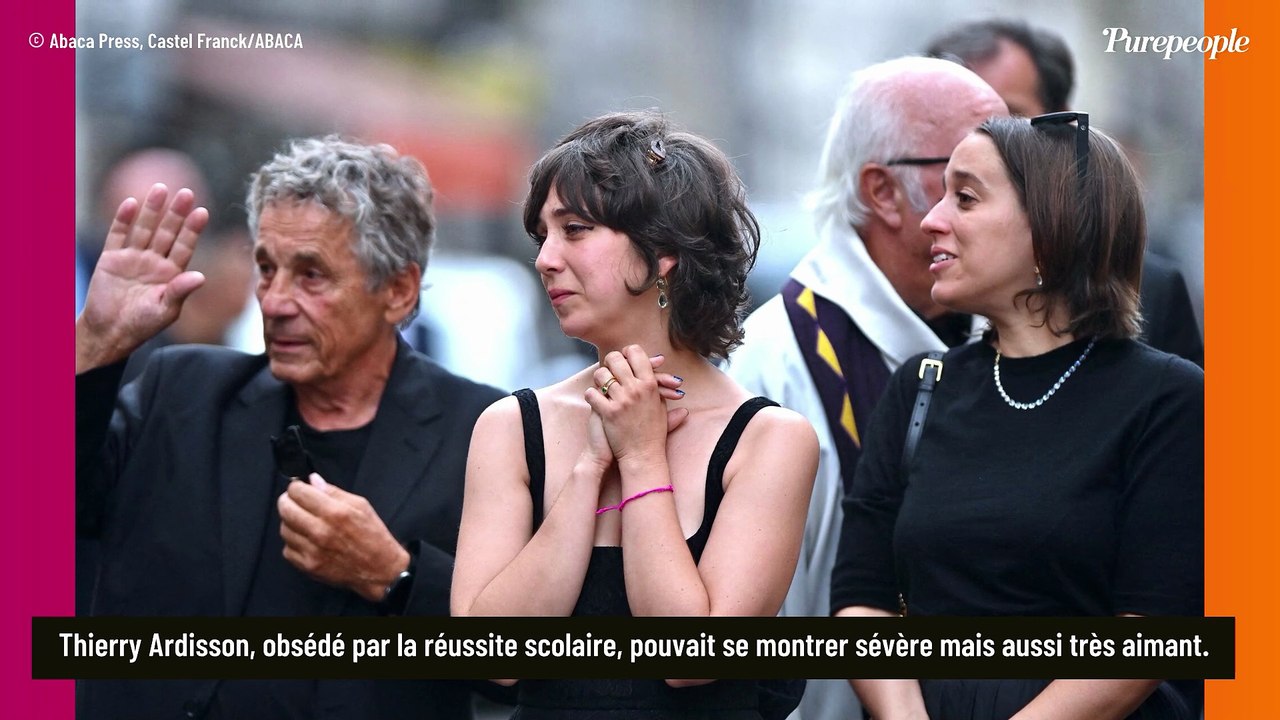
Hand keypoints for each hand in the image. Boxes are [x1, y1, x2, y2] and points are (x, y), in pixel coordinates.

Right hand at [76, 184, 208, 372]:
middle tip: (187, 193)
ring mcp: (133, 258)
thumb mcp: (166, 309)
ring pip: (144, 229)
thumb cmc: (142, 324)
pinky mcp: (111, 259)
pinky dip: (123, 220)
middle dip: (176, 214)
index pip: (184, 246)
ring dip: (152, 210)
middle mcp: (154, 261)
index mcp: (171, 273)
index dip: (192, 230)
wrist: (110, 332)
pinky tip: (131, 203)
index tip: (203, 212)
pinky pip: (118, 235)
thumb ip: (180, 291)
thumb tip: (200, 276)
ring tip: (161, 189)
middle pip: (167, 232)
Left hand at [277, 474, 409, 601]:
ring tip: (303, 522)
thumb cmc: (373, 537)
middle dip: (288, 501)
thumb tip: (313, 480)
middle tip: (295, 501)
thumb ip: (334, 492)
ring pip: (284, 529)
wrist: (380, 570)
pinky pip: (287, 549)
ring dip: (290, 522)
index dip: (296, 486)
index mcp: (335, 512)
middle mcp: (321, 531)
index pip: (298, 492)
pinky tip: (306, 540)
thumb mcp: (361, 506)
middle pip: (285, 509)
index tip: (299, 487)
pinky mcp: (308, 566)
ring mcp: (312, 550)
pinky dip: (293, 543)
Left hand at [584, 346, 686, 466]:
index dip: (627, 353)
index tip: (624, 359)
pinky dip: (591, 395)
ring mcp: (621, 400)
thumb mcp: (661, 407)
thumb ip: (659, 388)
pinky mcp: (608, 412)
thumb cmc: (653, 432)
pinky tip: (595, 399)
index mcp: (650, 384)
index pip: (636, 353)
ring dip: (599, 378)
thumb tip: (656, 373)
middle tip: (610, 369)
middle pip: (615, 359)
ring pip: (601, 374)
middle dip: (610, 362)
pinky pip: (592, 393)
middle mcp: (635, 389)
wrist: (643, 455)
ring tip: (601, 385)